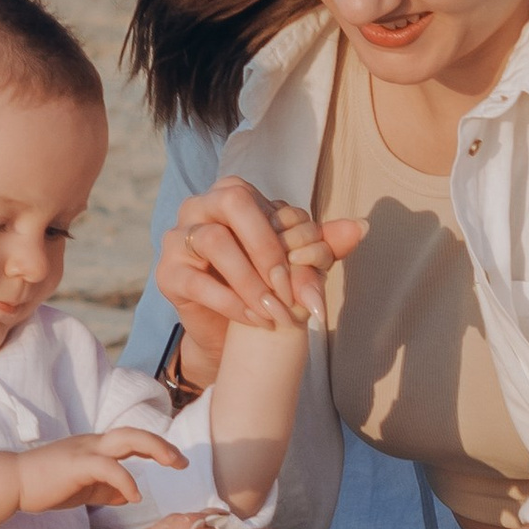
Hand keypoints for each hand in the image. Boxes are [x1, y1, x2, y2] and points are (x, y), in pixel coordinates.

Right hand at [14, 429, 186, 517]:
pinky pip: (109, 467)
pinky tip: (135, 496)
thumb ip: (106, 489)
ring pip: (127, 440)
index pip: (131, 441)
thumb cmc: (45, 486)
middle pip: (134, 433)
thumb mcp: (83, 489)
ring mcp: (85, 451)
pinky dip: (126, 480)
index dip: (155, 448)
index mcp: (94, 447)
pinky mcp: (77, 464)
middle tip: (183, 461)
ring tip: (173, 464)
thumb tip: (128, 495)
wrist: (12, 483)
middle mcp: (93, 443)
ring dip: (154, 449)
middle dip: (162, 444)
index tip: (176, 460)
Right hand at [157, 182, 366, 372]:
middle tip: (286, 287)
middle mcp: (201, 206)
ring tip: (273, 311)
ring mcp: (178, 239)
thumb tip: (361, 226)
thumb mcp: (296, 266)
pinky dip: (232, 303)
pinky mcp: (167, 274)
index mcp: (234, 195)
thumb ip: (323, 245)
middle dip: (267, 245)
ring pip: (213, 239)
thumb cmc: (263, 288)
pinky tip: (255, 320)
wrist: (229, 334)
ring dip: (250, 279)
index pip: (269, 204)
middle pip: (234, 202)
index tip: (311, 276)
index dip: (295, 239)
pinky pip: (197, 281)